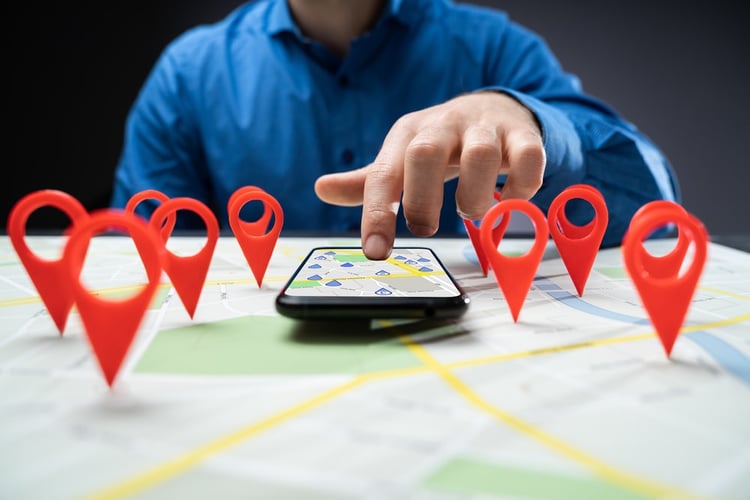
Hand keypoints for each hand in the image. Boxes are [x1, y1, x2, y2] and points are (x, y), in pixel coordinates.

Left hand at [314, 91, 544, 258]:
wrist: (494, 108)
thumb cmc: (442, 144)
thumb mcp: (403, 157)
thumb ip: (370, 180)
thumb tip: (321, 188)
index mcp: (408, 135)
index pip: (384, 174)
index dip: (377, 214)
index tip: (375, 252)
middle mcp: (444, 126)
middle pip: (425, 154)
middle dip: (422, 200)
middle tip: (425, 228)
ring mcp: (485, 128)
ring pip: (480, 156)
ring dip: (475, 198)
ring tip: (471, 212)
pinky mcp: (523, 135)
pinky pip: (528, 158)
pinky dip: (520, 188)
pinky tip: (509, 200)